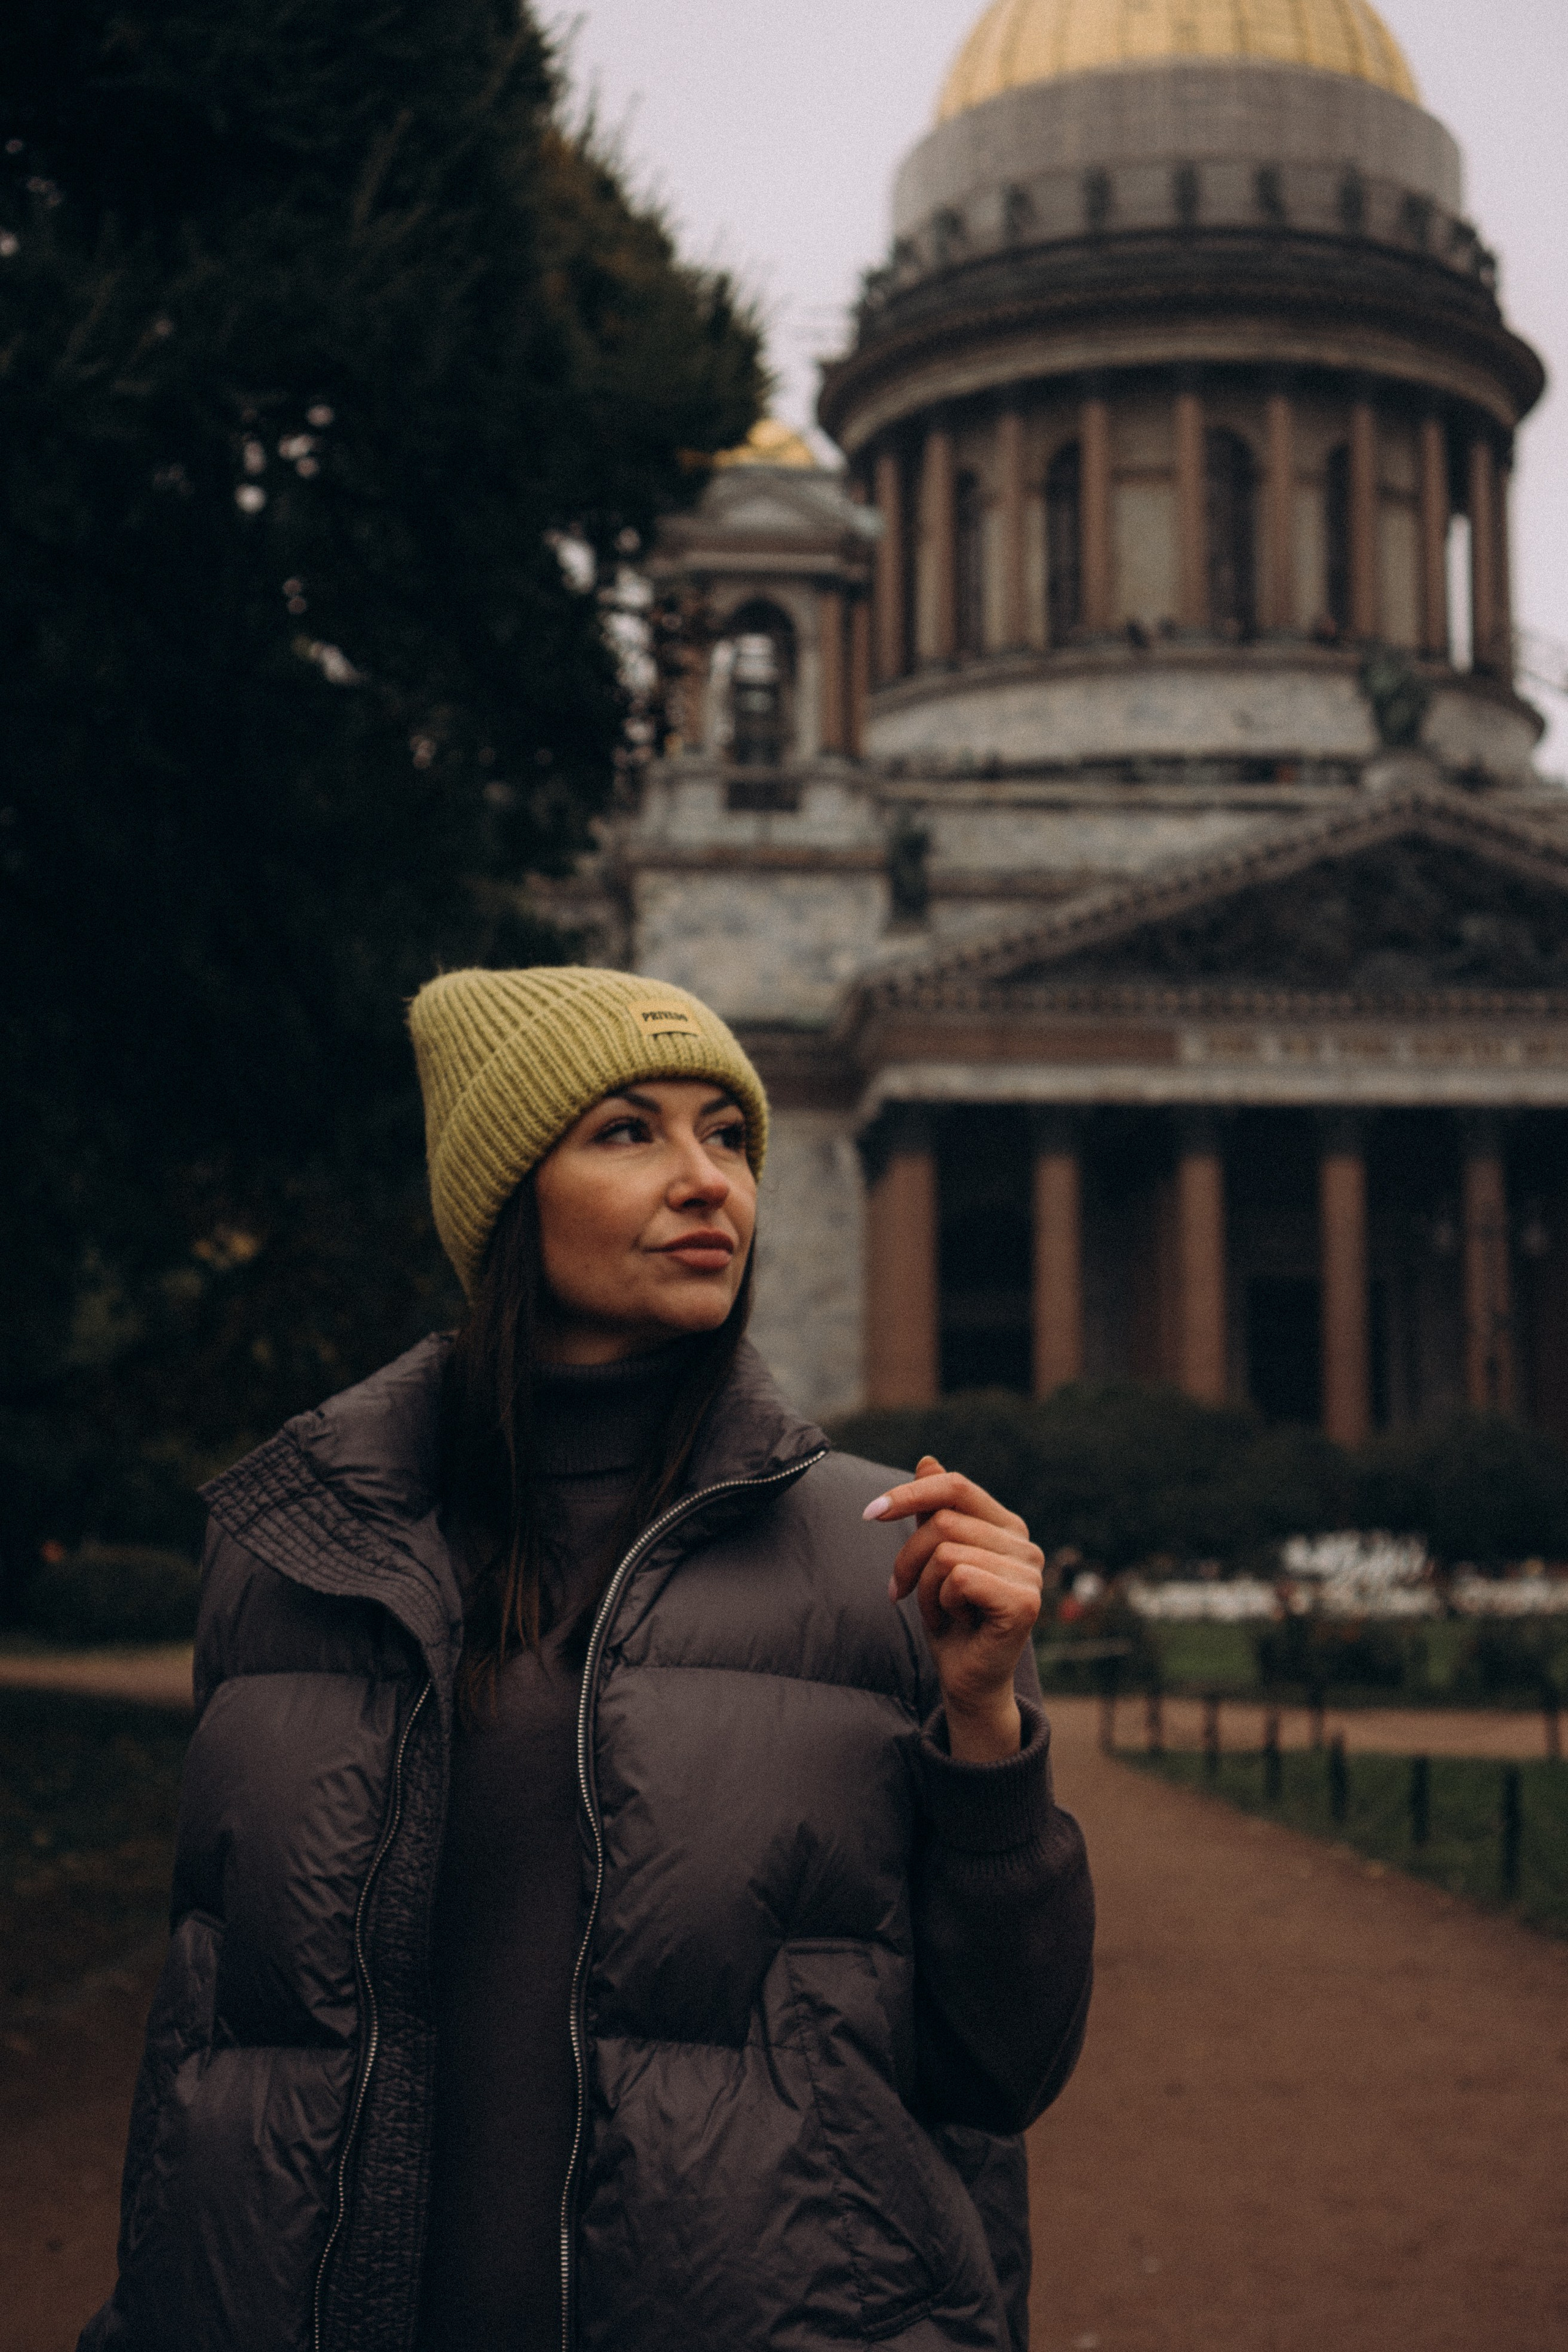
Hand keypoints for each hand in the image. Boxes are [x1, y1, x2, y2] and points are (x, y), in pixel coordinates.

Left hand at [865, 1456, 1042, 1761]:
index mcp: (1006, 1527)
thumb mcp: (932, 1561)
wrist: (966, 1681)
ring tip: (940, 1612)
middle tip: (904, 1593)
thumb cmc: (950, 1620)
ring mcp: (1030, 1574)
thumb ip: (934, 1513)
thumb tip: (928, 1460)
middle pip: (943, 1521)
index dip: (909, 1493)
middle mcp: (1025, 1545)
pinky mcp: (1024, 1603)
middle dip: (908, 1559)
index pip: (956, 1486)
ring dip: (926, 1588)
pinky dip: (942, 1603)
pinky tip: (957, 1622)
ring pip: (946, 1552)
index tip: (869, 1513)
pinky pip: (959, 1578)